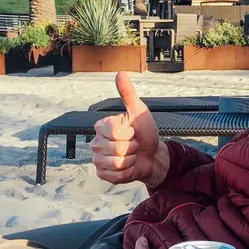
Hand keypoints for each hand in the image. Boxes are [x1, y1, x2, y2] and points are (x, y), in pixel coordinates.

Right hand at [90, 71, 169, 188]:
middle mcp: (96, 142)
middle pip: (117, 148)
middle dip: (132, 148)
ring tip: (131, 156)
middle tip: (133, 145)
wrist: (152, 155)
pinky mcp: (102, 174)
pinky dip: (127, 172)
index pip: (115, 132)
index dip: (130, 133)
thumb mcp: (139, 111)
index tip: (132, 132)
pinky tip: (128, 167)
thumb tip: (120, 73)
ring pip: (116, 163)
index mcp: (102, 126)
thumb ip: (128, 94)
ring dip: (130, 160)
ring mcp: (98, 160)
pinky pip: (115, 175)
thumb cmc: (145, 133)